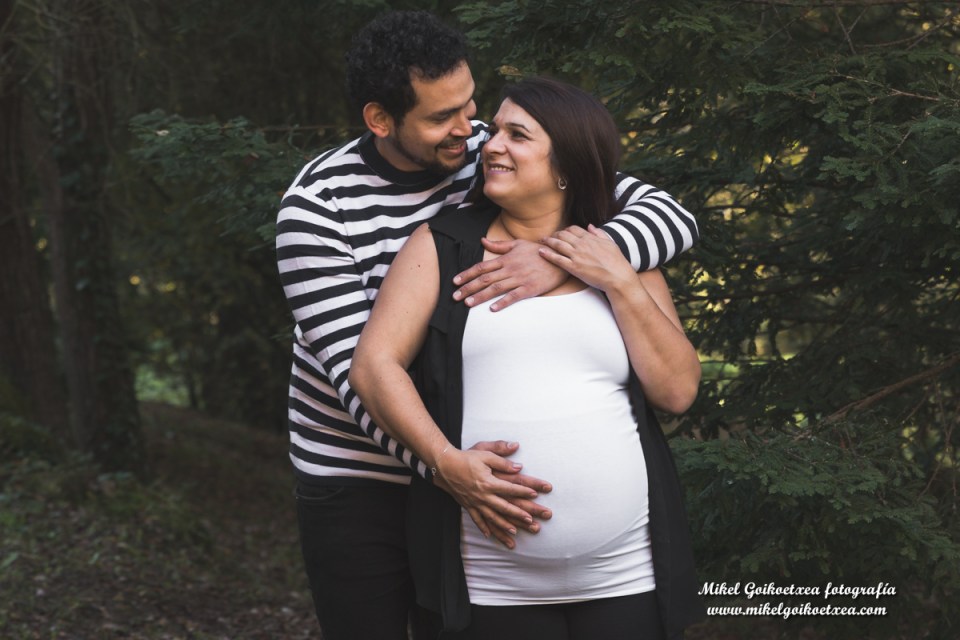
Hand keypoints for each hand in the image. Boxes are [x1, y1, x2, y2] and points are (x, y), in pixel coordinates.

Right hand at [435, 440, 551, 548]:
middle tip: (531, 521)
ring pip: (492, 517)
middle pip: (504, 507)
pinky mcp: (467, 505)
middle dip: (518, 514)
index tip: (536, 494)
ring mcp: (475, 502)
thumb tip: (519, 466)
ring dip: (504, 526)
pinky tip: (489, 535)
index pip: (510, 488)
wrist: (444, 465)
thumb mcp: (485, 453)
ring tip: (514, 533)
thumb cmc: (466, 458)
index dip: (524, 491)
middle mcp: (483, 495)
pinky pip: (476, 519)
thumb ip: (503, 461)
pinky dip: (483, 527)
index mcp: (489, 482)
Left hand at [452, 238, 566, 310]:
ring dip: (480, 296)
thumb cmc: (538, 251)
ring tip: (468, 303)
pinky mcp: (529, 289)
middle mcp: (510, 269)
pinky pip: (514, 296)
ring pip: (496, 288)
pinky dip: (502, 302)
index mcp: (506, 259)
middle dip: (468, 288)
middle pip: (484, 279)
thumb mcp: (518, 244)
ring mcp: (519, 279)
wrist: (559, 257)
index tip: (455, 281)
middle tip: (455, 296)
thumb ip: (499, 245)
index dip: (467, 274)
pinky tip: (492, 308)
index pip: (482, 267)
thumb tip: (483, 241)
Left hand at [539, 224, 636, 293]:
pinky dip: (548, 254)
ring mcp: (577, 256)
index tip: (562, 232)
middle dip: (555, 234)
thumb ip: (599, 233)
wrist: (618, 277)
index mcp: (590, 238)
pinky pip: (557, 259)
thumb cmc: (617, 262)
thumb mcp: (610, 243)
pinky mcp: (574, 268)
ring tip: (542, 241)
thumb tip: (590, 226)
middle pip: (563, 234)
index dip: (566, 229)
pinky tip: (540, 251)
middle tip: (549, 237)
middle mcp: (582, 245)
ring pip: (558, 244)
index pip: (574, 229)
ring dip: (548, 241)